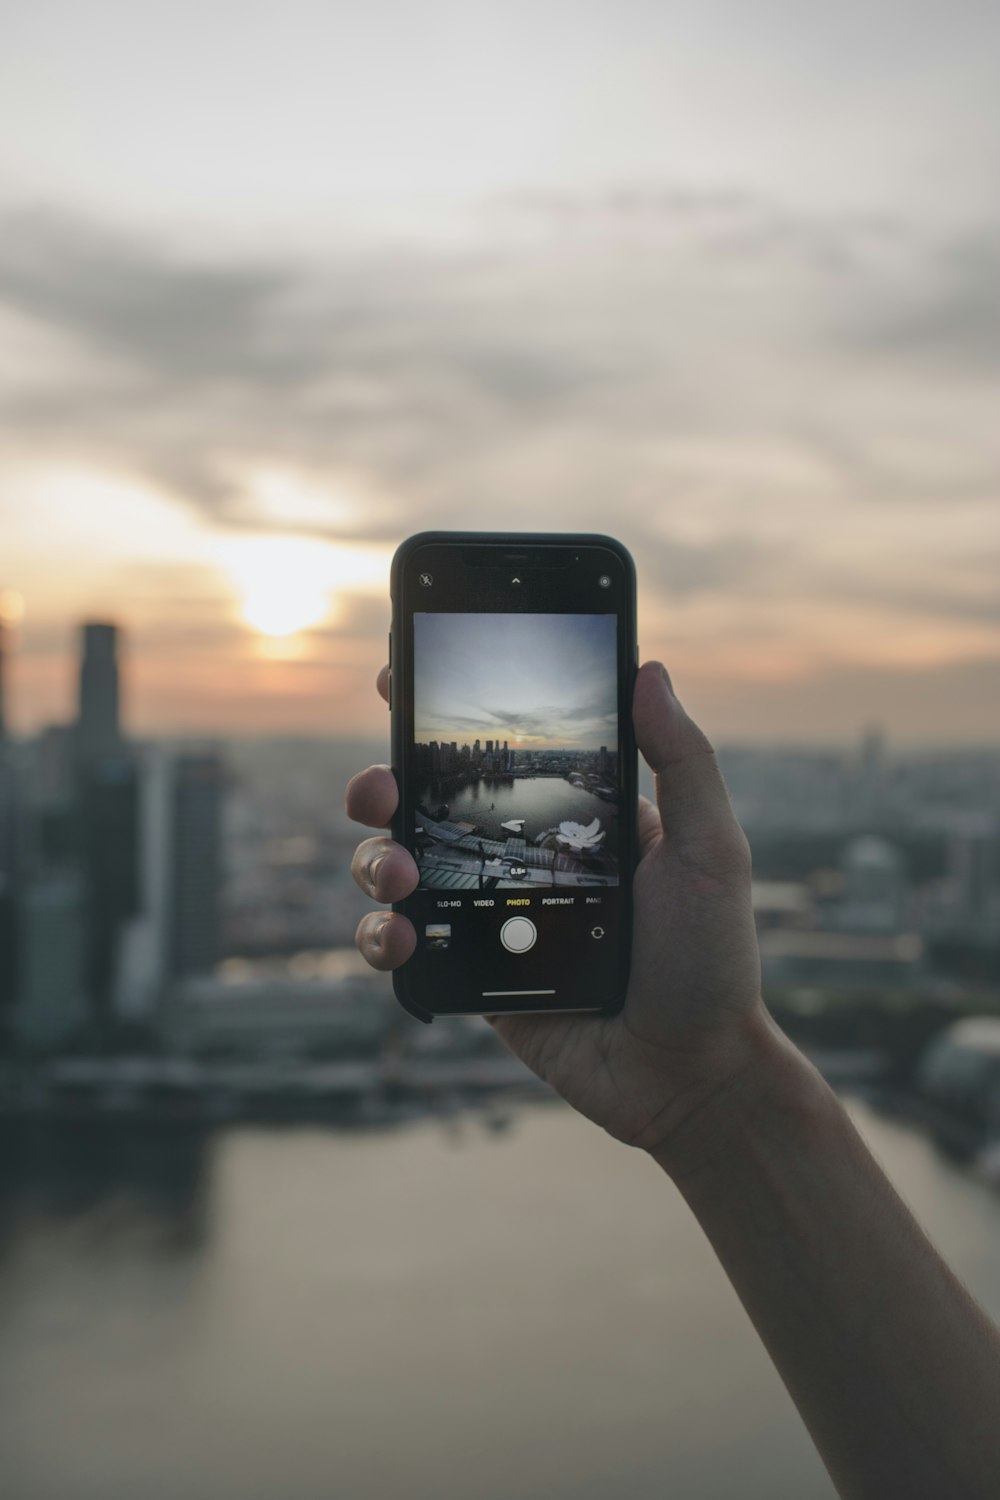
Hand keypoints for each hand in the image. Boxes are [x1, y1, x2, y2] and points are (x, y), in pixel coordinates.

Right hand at [346, 661, 770, 1163]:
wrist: (690, 1075)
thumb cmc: (712, 959)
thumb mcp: (708, 850)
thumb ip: (683, 761)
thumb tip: (650, 668)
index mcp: (572, 819)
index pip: (498, 753)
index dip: (440, 717)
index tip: (400, 678)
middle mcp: (520, 860)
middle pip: (425, 806)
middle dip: (384, 784)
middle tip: (380, 787)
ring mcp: (490, 919)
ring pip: (400, 869)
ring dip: (376, 860)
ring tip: (400, 875)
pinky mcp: (469, 978)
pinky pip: (404, 945)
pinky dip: (382, 935)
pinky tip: (402, 935)